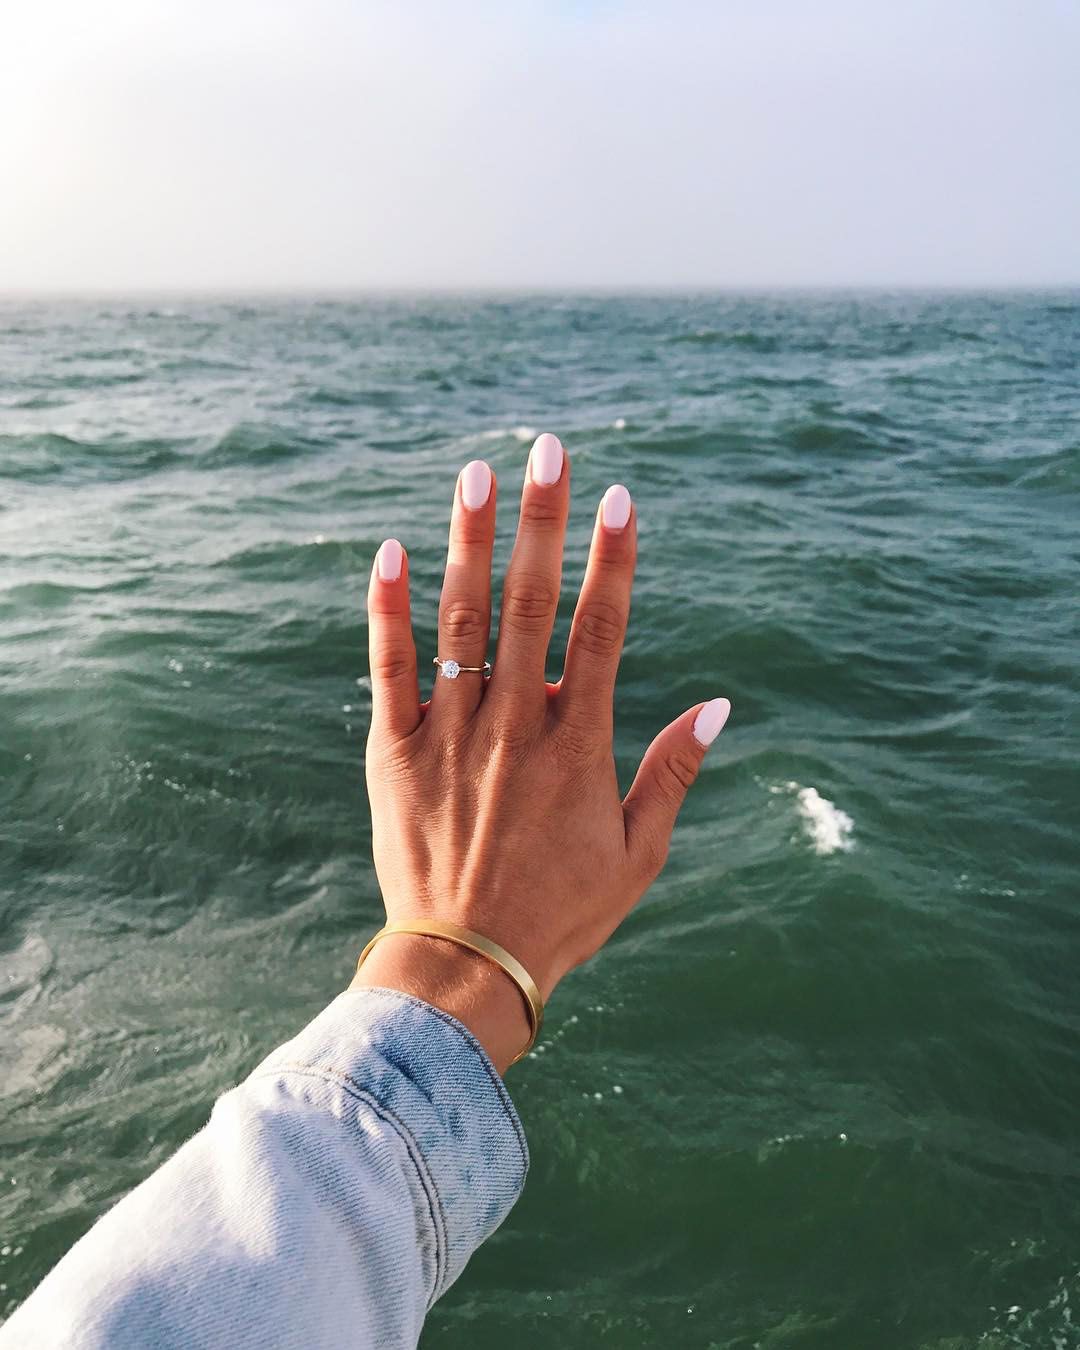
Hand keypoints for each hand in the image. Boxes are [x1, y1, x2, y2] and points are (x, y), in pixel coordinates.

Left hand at [352, 433, 730, 1070]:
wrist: (466, 966)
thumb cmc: (563, 912)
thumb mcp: (639, 852)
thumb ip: (674, 772)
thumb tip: (721, 704)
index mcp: (578, 746)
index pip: (603, 632)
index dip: (613, 560)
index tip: (619, 498)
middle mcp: (515, 727)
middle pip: (532, 604)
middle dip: (542, 520)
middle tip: (548, 449)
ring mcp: (451, 736)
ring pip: (462, 622)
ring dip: (470, 543)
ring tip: (476, 475)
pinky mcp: (396, 753)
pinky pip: (390, 670)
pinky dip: (389, 611)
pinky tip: (390, 553)